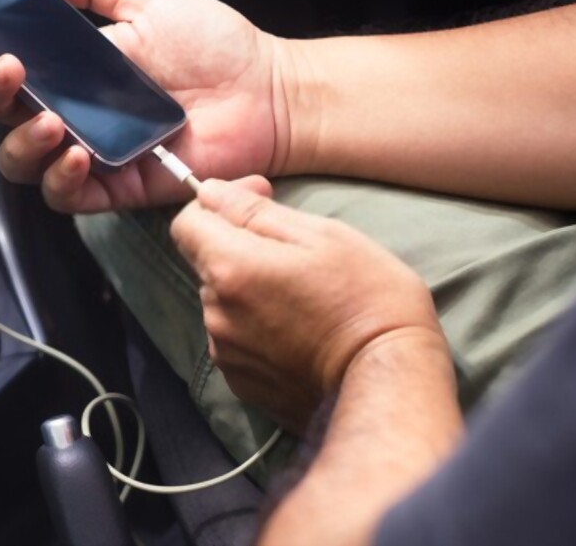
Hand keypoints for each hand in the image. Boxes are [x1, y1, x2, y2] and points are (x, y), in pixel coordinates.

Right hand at [0, 0, 301, 212]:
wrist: (265, 91)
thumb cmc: (214, 46)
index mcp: (73, 68)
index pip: (7, 65)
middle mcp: (73, 111)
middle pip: (3, 116)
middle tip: (9, 69)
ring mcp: (91, 151)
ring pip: (23, 162)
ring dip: (21, 141)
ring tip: (49, 119)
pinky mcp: (115, 187)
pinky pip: (66, 195)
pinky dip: (60, 177)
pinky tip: (73, 151)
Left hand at [170, 178, 443, 432]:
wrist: (390, 380)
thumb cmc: (367, 298)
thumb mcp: (322, 235)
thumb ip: (254, 211)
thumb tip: (211, 193)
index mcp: (229, 268)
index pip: (186, 223)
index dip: (217, 202)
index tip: (258, 198)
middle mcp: (215, 312)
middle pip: (208, 263)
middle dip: (240, 247)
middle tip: (296, 252)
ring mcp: (226, 352)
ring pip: (222, 302)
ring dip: (249, 289)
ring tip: (303, 297)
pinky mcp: (241, 382)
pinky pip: (236, 338)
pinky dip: (256, 326)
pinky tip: (298, 330)